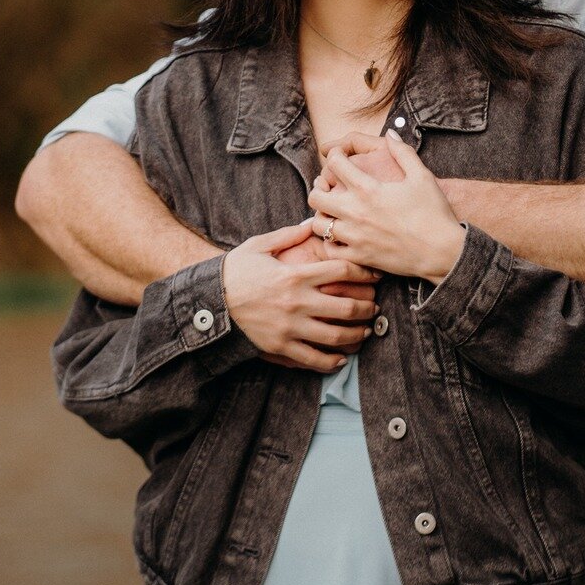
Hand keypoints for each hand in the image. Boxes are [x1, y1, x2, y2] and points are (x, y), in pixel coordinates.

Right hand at [221, 221, 379, 371]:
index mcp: (295, 275)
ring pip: (335, 335)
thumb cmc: (235, 271)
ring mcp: (290, 327)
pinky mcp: (280, 347)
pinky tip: (341, 358)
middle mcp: (297, 302)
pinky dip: (331, 361)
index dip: (365, 271)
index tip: (375, 275)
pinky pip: (313, 358)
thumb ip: (288, 235)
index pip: (342, 270)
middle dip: (367, 308)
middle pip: (346, 306)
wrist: (208, 301)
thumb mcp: (259, 246)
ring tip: (365, 331)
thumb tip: (312, 223)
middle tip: (375, 307)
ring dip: (356, 334)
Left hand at [307, 131, 466, 283]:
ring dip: (322, 215)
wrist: (443, 251)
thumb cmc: (434, 213)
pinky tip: (340, 236)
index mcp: (368, 189)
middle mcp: (356, 212)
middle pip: (316, 196)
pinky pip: (329, 249)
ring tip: (333, 212)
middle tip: (329, 186)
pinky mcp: (359, 257)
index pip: (335, 164)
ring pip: (319, 224)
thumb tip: (390, 133)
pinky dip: (329, 242)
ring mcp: (355, 237)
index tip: (340, 157)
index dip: (335, 155)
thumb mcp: (422, 176)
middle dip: (319, 187)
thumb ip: (403, 152)